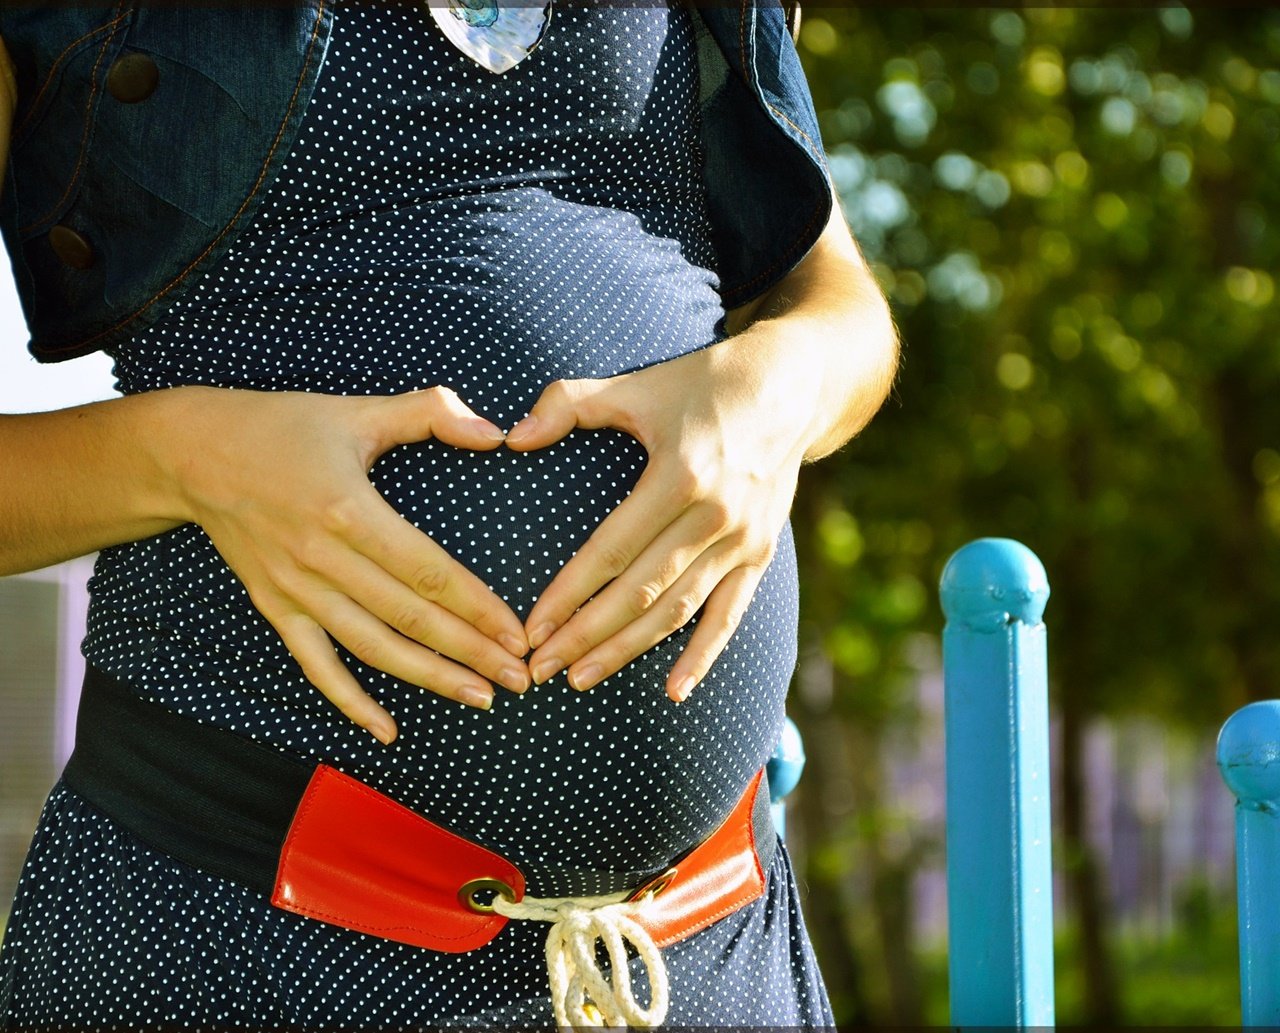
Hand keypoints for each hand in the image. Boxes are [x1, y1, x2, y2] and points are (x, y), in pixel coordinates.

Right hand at [166, 386, 530, 742]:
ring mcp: (295, 590)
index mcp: (350, 510)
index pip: (429, 574)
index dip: (478, 608)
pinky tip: (388, 730)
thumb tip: (494, 431)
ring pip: (373, 649)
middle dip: (471, 653)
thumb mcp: (359, 410)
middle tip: (519, 678)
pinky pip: (317, 665)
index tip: (517, 634)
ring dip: (430, 678)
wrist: (192, 454)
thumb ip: (432, 412)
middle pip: (410, 619)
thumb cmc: (284, 427)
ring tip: (480, 698)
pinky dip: (351, 702)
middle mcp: (322, 559)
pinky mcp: (274, 608)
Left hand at [503, 328, 817, 701]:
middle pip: (641, 591)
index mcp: (680, 475)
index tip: (532, 629)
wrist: (790, 387)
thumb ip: (569, 405)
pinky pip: (729, 615)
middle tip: (542, 667)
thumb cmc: (701, 384)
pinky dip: (702, 656)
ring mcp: (742, 540)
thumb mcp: (636, 385)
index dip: (569, 594)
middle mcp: (715, 516)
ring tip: (582, 678)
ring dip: (629, 650)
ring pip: (678, 611)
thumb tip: (511, 437)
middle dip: (586, 634)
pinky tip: (673, 691)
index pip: (612, 550)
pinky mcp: (761, 554)